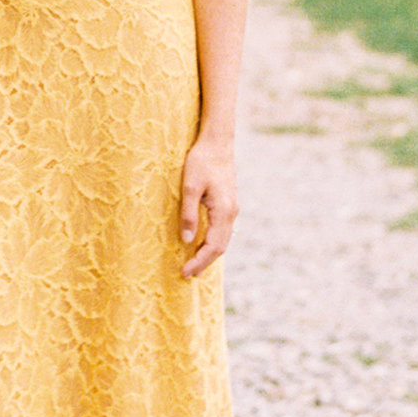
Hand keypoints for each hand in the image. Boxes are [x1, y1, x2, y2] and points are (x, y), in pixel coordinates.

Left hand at [179, 131, 236, 276]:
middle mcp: (232, 213)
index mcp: (224, 211)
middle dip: (204, 262)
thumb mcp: (189, 186)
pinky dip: (213, 242)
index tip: (185, 272)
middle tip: (187, 274)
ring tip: (194, 264)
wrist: (217, 142)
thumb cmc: (201, 161)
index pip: (213, 246)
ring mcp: (232, 208)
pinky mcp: (228, 203)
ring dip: (209, 253)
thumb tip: (187, 240)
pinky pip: (222, 230)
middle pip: (220, 247)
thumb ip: (188, 214)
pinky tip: (202, 243)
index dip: (200, 261)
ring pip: (223, 239)